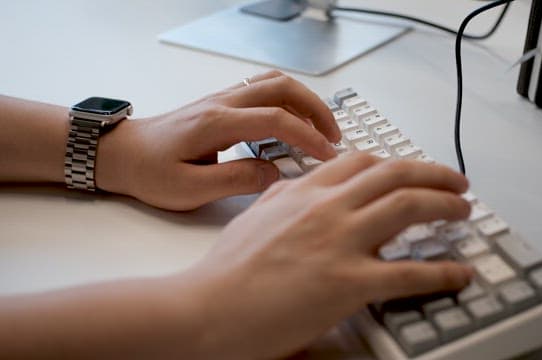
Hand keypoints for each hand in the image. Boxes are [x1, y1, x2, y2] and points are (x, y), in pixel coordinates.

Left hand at [96, 71, 340, 210]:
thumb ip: (236, 181)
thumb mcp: (190, 189)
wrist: (122, 153)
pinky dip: (288, 100)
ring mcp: (222, 99)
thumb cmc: (149, 173)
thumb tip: (274, 172)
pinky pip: (262, 89)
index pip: (277, 120)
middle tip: (333, 136)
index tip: (327, 156)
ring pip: (274, 82)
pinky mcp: (221, 103)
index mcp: (217, 123)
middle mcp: (222, 103)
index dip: (308, 137)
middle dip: (316, 109)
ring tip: (320, 128)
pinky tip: (293, 122)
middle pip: (282, 87)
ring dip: (304, 100)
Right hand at [185, 153, 472, 358]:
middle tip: (455, 182)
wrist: (206, 308)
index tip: (411, 171)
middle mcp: (326, 208)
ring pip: (408, 205)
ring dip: (446, 204)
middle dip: (434, 173)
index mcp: (303, 192)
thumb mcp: (254, 217)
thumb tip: (293, 187)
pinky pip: (410, 272)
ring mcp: (339, 242)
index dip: (395, 164)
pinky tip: (459, 273)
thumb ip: (280, 197)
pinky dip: (443, 271)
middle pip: (394, 173)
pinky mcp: (348, 283)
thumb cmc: (225, 271)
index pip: (361, 162)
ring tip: (463, 210)